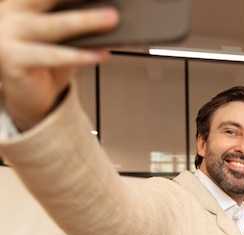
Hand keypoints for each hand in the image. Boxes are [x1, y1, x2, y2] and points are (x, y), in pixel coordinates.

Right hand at [0, 0, 118, 129]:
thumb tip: (110, 15)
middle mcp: (11, 14)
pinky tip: (101, 54)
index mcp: (22, 3)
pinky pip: (51, 56)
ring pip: (51, 26)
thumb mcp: (64, 36)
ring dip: (85, 21)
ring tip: (111, 19)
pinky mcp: (12, 59)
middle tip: (109, 0)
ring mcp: (8, 36)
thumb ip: (76, 23)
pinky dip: (80, 56)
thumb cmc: (48, 60)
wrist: (27, 94)